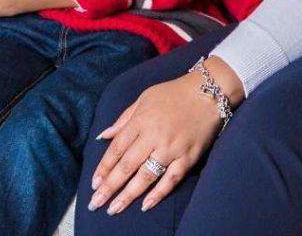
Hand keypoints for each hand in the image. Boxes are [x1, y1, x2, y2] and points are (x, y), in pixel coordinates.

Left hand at [89, 57, 244, 215]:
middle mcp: (153, 136)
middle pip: (127, 165)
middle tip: (96, 203)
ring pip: (146, 176)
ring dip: (128, 195)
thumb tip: (103, 136)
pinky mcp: (188, 158)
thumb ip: (124, 119)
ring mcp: (171, 149)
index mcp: (141, 120)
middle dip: (110, 186)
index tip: (93, 183)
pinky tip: (145, 205)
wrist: (208, 92)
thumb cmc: (172, 94)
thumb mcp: (144, 98)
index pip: (117, 148)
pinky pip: (171, 180)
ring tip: (114, 209)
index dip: (104, 167)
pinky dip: (158, 194)